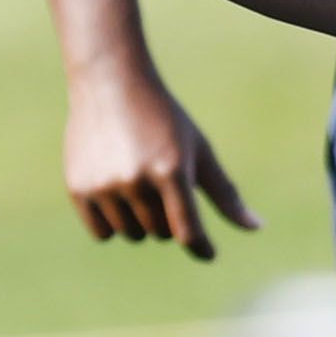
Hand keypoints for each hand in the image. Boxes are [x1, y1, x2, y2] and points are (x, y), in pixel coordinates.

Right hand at [63, 62, 258, 260]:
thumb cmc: (163, 119)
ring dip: (139, 221)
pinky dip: (112, 223)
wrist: (110, 84)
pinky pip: (102, 233)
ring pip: (131, 235)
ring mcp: (105, 185)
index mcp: (171, 170)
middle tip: (160, 184)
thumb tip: (256, 227)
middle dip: (166, 217)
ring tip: (136, 184)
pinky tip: (114, 193)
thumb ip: (224, 193)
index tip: (207, 253)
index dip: (201, 247)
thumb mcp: (199, 150)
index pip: (188, 231)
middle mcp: (136, 180)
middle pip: (160, 233)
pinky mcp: (79, 188)